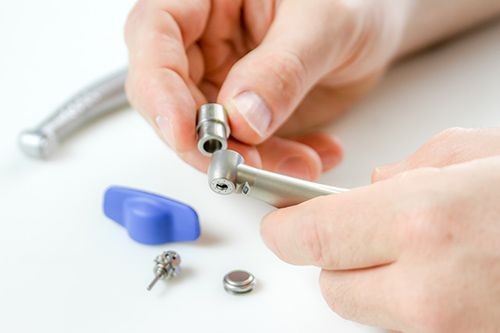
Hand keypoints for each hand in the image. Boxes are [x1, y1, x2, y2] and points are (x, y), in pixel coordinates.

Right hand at [124, 0, 408, 179]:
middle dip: (205, 139)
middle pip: (170, 95)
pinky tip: (312, 155)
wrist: (375, 25)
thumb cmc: (353, 0)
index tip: (185, 132)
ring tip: (299, 164)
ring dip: (249, 160)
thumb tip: (241, 118)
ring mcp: (221, 79)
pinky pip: (245, 148)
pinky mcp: (243, 112)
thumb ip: (282, 68)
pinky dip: (275, 162)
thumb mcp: (325, 22)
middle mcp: (203, 39)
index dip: (158, 88)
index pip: (154, 34)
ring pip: (208, 133)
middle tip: (243, 165)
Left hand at [261, 128, 499, 331]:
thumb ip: (416, 165)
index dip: (284, 229)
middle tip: (358, 231)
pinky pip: (402, 324)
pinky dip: (405, 300)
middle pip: (330, 283)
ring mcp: (442, 329)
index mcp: (423, 221)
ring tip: (415, 251)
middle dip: (333, 255)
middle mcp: (427, 288)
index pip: (311, 234)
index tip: (277, 224)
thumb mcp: (486, 156)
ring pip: (363, 309)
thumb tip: (378, 184)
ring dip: (370, 281)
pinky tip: (440, 274)